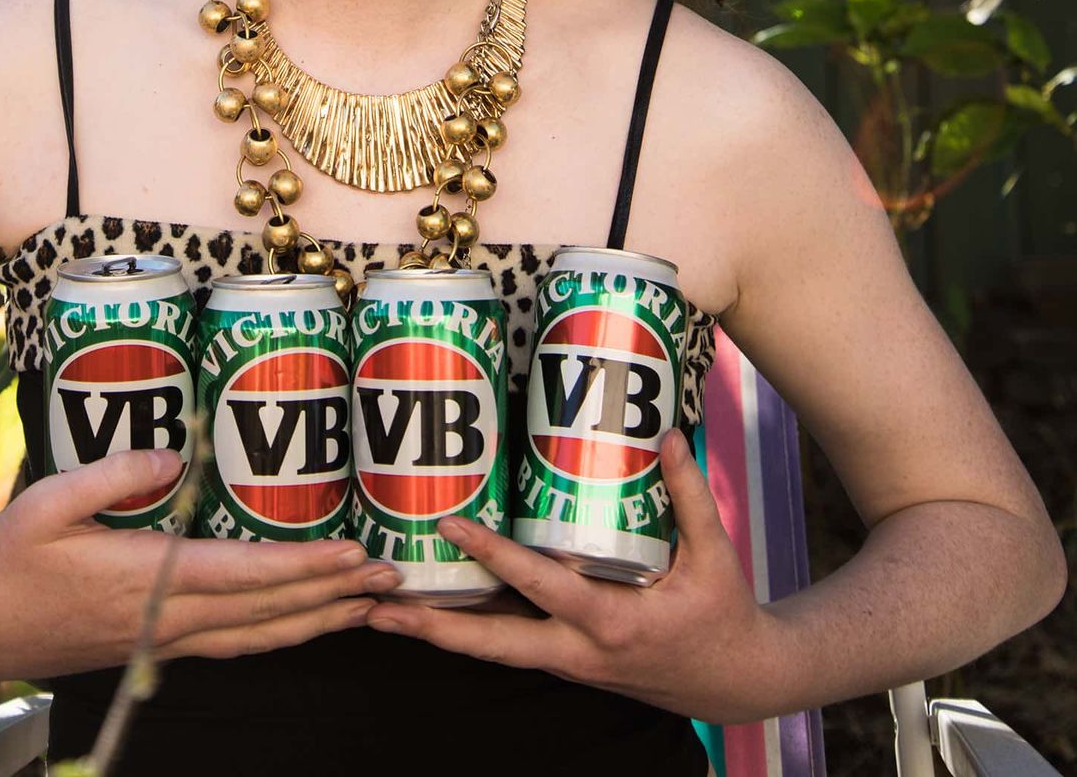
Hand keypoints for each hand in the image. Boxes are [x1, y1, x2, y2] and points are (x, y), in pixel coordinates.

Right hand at [0, 449, 398, 681]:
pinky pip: (231, 644)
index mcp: (144, 581)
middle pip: (266, 614)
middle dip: (333, 597)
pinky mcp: (151, 646)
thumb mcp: (47, 502)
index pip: (243, 577)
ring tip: (365, 608)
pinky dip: (276, 634)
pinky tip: (298, 624)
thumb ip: (112, 474)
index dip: (304, 569)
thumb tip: (174, 455)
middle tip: (391, 581)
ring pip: (255, 638)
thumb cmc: (4, 560)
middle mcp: (162, 620)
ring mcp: (159, 641)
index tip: (352, 556)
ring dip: (316, 622)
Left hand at [365, 429, 789, 724]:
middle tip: (375, 606)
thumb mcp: (716, 555)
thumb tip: (665, 432)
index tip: (450, 524)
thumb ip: (690, 493)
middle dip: (431, 628)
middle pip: (490, 644)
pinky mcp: (566, 659)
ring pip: (490, 651)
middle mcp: (579, 651)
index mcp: (612, 623)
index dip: (494, 556)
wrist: (739, 682)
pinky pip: (508, 645)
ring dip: (437, 633)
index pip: (540, 587)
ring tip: (380, 611)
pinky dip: (468, 630)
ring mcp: (569, 661)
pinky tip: (434, 608)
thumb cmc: (724, 615)